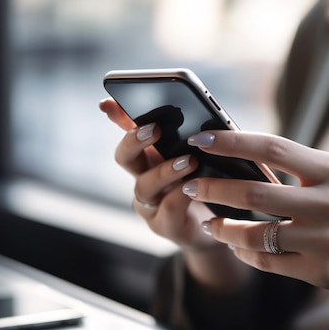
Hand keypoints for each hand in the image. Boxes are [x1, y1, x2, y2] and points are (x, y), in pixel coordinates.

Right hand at [99, 98, 220, 247]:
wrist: (219, 226)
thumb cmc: (209, 185)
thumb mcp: (203, 155)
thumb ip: (192, 135)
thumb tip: (193, 105)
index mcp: (151, 157)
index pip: (128, 132)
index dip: (117, 118)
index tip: (109, 103)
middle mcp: (144, 179)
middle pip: (125, 158)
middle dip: (134, 141)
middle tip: (154, 129)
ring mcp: (150, 204)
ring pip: (144, 186)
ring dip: (165, 171)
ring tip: (189, 160)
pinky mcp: (165, 225)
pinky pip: (168, 208)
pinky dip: (180, 195)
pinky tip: (195, 186)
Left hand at [184, 130, 328, 300]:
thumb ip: (299, 169)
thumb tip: (245, 159)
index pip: (273, 148)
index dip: (232, 141)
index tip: (201, 137)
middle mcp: (327, 203)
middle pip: (254, 191)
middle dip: (213, 187)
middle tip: (190, 184)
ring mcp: (323, 239)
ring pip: (254, 234)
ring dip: (222, 228)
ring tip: (209, 222)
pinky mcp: (320, 271)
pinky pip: (267, 262)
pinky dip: (245, 253)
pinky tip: (236, 246)